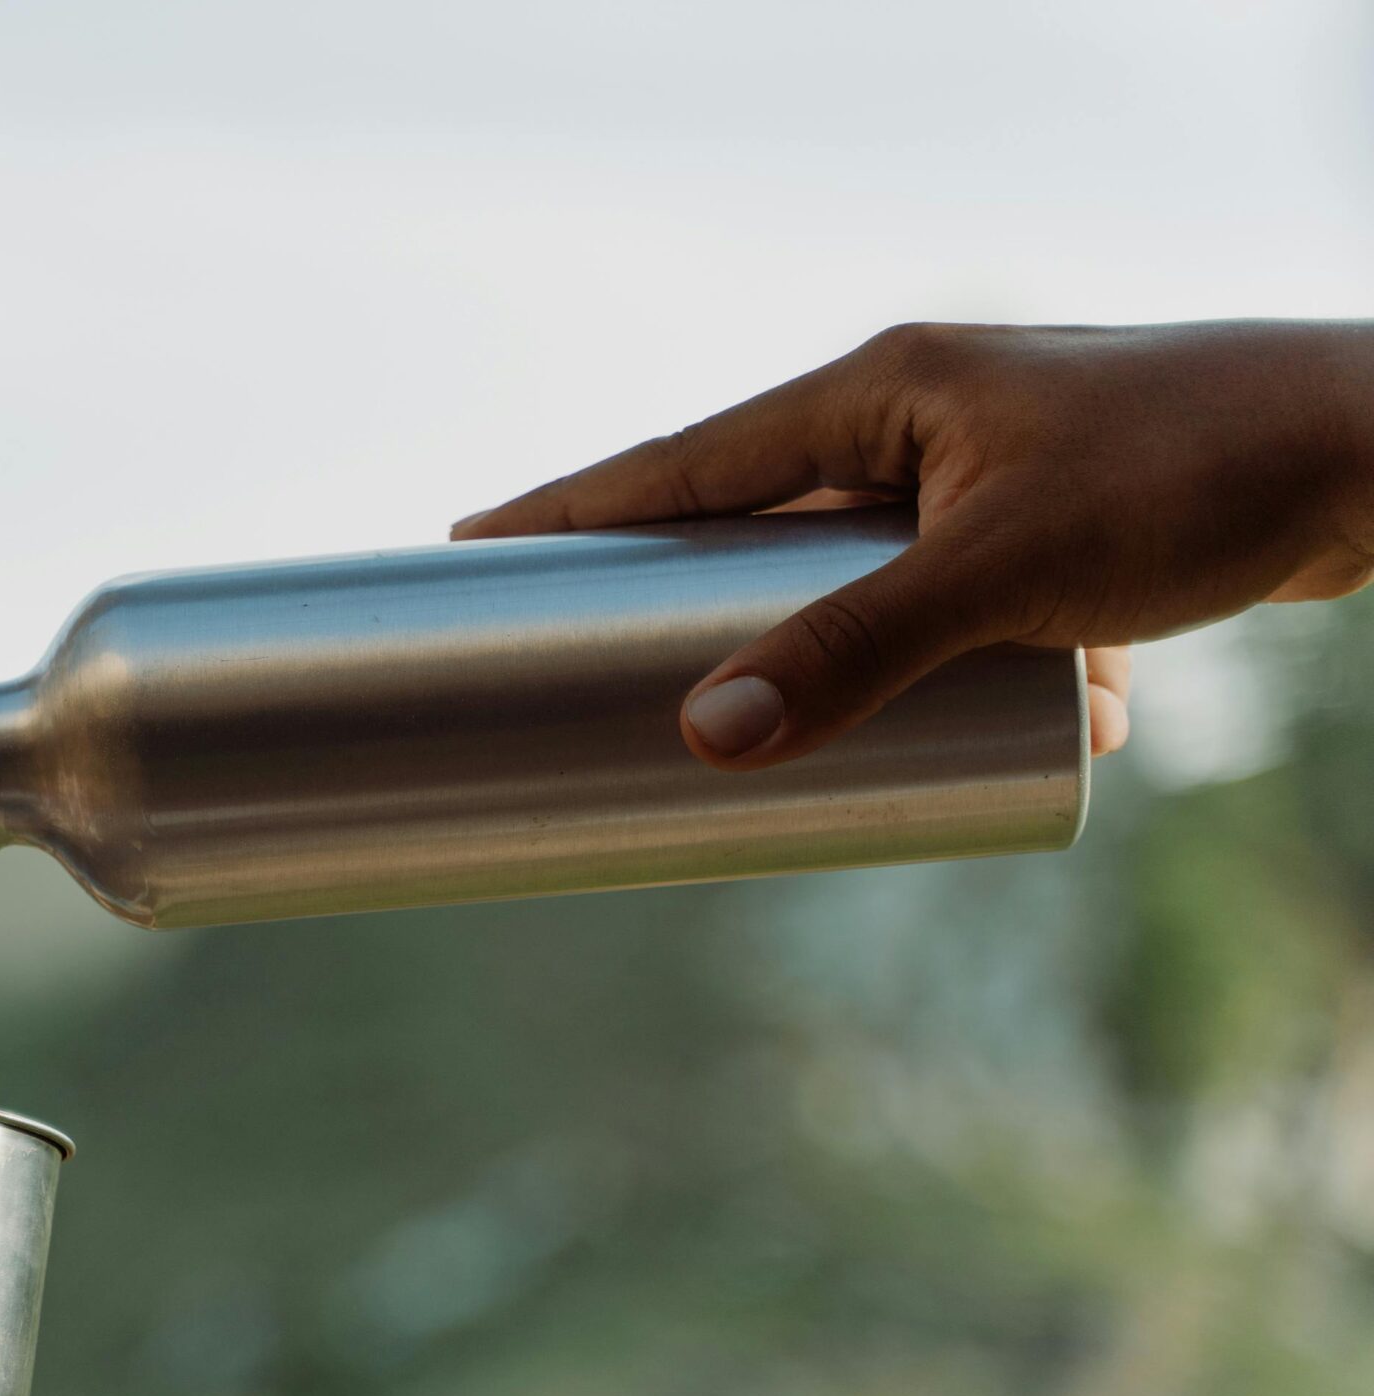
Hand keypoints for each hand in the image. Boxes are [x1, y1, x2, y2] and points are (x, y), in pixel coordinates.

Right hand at [451, 320, 1373, 768]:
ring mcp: (981, 464)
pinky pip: (957, 601)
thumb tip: (706, 738)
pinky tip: (1039, 722)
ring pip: (859, 572)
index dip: (569, 511)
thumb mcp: (1005, 575)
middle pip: (754, 520)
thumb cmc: (1192, 478)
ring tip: (812, 738)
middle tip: (597, 674)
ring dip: (846, 655)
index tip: (468, 551)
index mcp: (875, 393)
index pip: (680, 461)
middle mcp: (914, 417)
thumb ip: (856, 653)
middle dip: (691, 606)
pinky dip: (970, 665)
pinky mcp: (1048, 516)